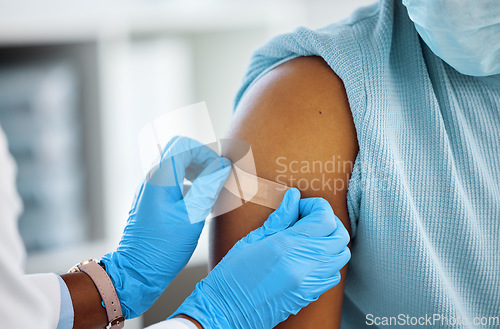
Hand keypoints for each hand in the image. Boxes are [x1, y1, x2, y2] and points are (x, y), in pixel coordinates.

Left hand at [101, 136, 230, 318]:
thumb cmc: (164, 248)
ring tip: (208, 187)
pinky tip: (197, 200)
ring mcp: (149, 188)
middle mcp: (151, 178)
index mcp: (160, 178)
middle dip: (200, 158)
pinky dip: (186, 181)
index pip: (184, 146)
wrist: (138, 271)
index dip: (205, 153)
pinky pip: (170, 179)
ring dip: (194, 169)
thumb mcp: (193, 216)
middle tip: (214, 175)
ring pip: (174, 163)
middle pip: (178, 150)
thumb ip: (208, 186)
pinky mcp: (150, 199)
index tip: (218, 170)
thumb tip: (222, 166)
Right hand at [170, 188, 350, 328]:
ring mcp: (310, 283)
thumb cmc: (232, 275)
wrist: (226, 312)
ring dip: (330, 240)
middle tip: (306, 218)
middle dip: (327, 220)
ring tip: (308, 237)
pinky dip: (328, 261)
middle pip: (339, 235)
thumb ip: (279, 218)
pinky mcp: (310, 295)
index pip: (324, 219)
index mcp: (287, 247)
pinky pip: (334, 274)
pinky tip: (308, 257)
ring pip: (341, 255)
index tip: (300, 206)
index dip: (316, 206)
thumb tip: (294, 198)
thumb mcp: (252, 239)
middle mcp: (305, 266)